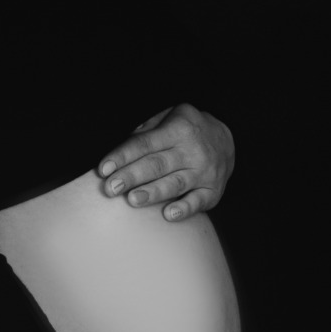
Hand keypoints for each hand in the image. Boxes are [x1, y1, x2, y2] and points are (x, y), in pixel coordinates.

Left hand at [95, 103, 234, 220]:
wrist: (227, 140)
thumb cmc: (186, 130)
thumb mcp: (169, 117)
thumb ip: (146, 131)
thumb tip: (122, 150)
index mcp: (177, 130)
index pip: (145, 144)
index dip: (123, 156)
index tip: (103, 169)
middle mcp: (192, 151)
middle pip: (157, 165)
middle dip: (131, 176)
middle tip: (110, 188)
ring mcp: (203, 172)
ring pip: (174, 184)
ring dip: (153, 193)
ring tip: (132, 200)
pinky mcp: (212, 191)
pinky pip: (198, 201)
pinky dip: (184, 208)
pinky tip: (168, 214)